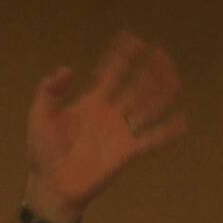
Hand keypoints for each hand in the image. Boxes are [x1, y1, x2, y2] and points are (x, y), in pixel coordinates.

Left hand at [24, 30, 188, 221]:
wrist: (50, 185)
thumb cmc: (42, 152)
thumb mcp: (39, 117)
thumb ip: (49, 91)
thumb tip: (68, 69)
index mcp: (91, 102)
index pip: (110, 73)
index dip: (121, 55)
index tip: (132, 37)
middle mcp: (110, 113)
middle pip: (135, 86)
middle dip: (148, 69)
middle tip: (161, 52)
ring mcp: (120, 132)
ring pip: (147, 107)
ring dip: (161, 92)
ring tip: (175, 76)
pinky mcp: (127, 152)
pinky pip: (152, 139)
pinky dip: (168, 131)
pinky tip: (183, 121)